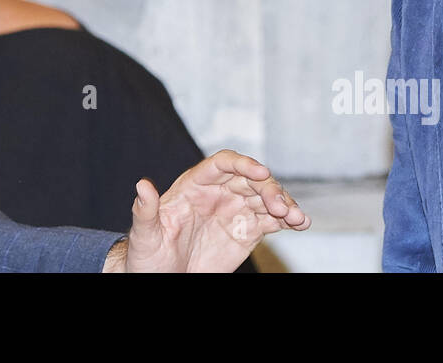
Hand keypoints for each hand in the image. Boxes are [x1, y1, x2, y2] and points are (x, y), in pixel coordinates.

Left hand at [102, 149, 308, 271]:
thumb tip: (142, 185)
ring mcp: (234, 210)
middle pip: (249, 180)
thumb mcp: (145, 235)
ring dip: (283, 203)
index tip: (260, 172)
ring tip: (295, 217)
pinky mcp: (247, 231)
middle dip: (268, 188)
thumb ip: (145, 210)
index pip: (222, 164)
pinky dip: (288, 219)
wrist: (162, 279)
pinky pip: (272, 220)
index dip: (242, 164)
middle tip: (280, 206)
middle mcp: (218, 193)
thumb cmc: (147, 256)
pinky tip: (301, 223)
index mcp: (193, 186)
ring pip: (265, 198)